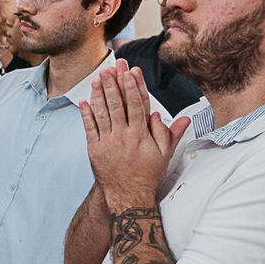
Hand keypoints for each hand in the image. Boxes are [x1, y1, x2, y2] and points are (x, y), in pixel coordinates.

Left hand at [81, 64, 189, 210]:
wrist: (128, 196)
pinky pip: (90, 128)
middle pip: (118, 104)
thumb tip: (180, 119)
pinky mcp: (95, 149)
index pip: (137, 105)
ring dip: (100, 94)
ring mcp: (108, 142)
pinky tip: (84, 101)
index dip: (133, 87)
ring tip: (98, 78)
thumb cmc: (147, 175)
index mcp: (141, 135)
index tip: (131, 72)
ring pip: (103, 113)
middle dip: (115, 84)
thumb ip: (170, 134)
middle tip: (111, 68)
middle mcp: (124, 136)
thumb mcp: (165, 155)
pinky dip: (86, 114)